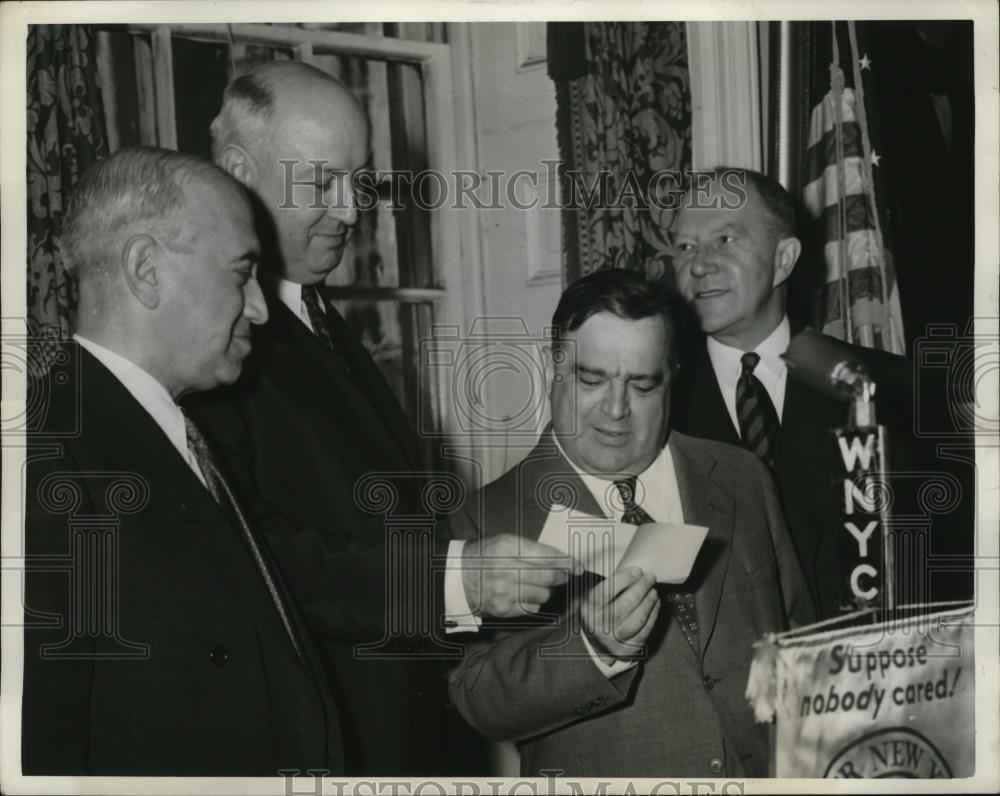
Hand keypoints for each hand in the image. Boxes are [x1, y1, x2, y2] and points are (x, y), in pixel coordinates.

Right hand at [462, 533, 579, 617]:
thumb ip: (530, 549)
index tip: (578, 566)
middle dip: (562, 576)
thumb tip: (560, 559)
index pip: (547, 556)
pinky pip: (532, 608)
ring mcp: (504, 591)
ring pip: (544, 594)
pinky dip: (533, 602)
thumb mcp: (504, 542)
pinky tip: (524, 595)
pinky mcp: (503, 609)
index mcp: (507, 547)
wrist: (457, 577)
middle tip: (565, 576)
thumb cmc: (484, 556)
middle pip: (549, 576)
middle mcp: (506, 569)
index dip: (567, 562)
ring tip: (537, 585)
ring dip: (546, 590)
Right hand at [581, 567, 659, 665]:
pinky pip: (644, 632)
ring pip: (636, 620)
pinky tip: (655, 605)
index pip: (606, 592)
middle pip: (624, 606)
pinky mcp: (627, 650)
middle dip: (640, 589)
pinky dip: (653, 617)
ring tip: (654, 591)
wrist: (595, 646)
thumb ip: (609, 586)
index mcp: (589, 610)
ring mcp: (613, 641)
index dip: (624, 580)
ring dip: (649, 603)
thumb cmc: (598, 614)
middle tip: (650, 577)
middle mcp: (599, 626)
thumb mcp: (594, 599)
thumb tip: (635, 572)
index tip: (637, 570)